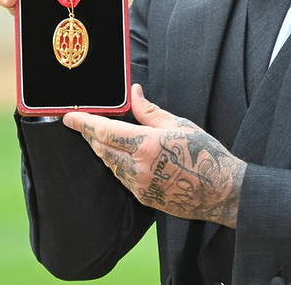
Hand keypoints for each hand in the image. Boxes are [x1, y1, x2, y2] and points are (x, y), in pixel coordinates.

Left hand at [64, 84, 245, 228]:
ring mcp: (139, 185)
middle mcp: (138, 168)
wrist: (221, 191)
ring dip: (104, 150)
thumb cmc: (205, 154)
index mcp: (147, 145)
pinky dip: (117, 164)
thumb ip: (150, 111)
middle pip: (102, 149)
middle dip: (91, 136)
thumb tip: (134, 93)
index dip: (84, 124)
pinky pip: (121, 177)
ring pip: (110, 165)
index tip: (69, 117)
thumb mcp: (179, 125)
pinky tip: (122, 156)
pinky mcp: (143, 197)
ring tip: (103, 138)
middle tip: (84, 124)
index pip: (105, 132)